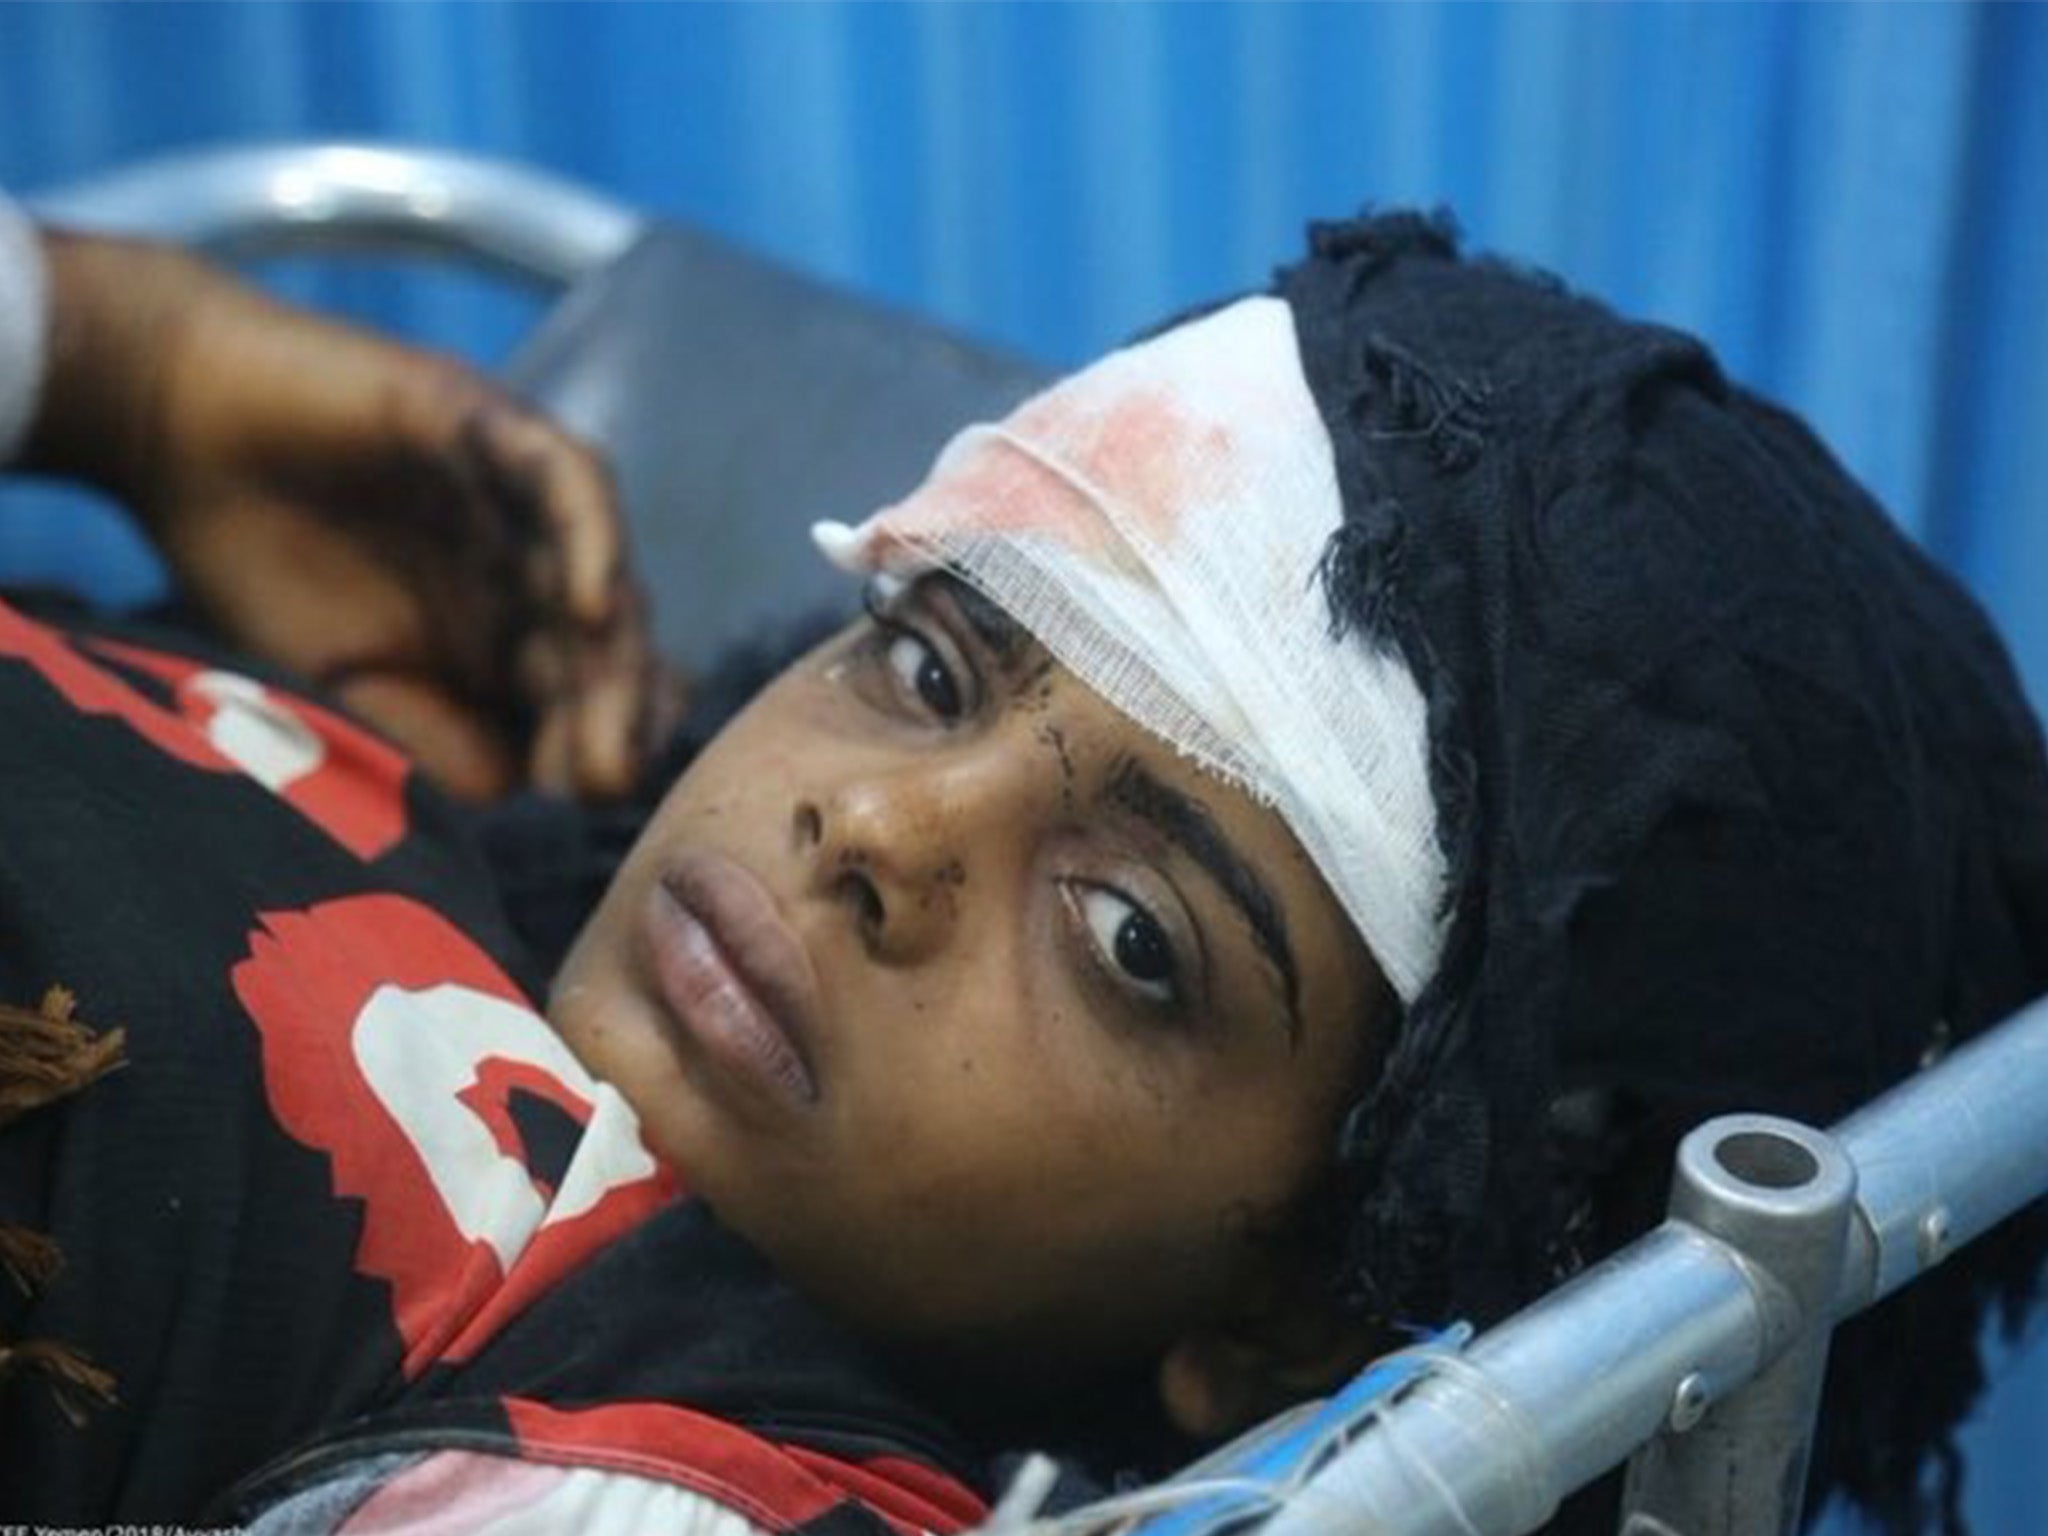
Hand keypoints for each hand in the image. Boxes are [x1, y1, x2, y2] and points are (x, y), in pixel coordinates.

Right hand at [29, 232, 678, 800]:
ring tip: (622, 707)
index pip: (585, 700)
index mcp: (506, 636)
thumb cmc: (258, 565)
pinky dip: (590, 539)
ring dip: (616, 645)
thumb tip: (514, 787)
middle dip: (617, 713)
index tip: (590, 800)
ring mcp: (520, 500)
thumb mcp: (343, 688)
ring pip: (602, 572)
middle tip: (609, 778)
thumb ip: (428, 738)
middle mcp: (531, 570)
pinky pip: (566, 481)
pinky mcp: (494, 428)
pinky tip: (591, 606)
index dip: (598, 747)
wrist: (174, 433)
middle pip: (609, 647)